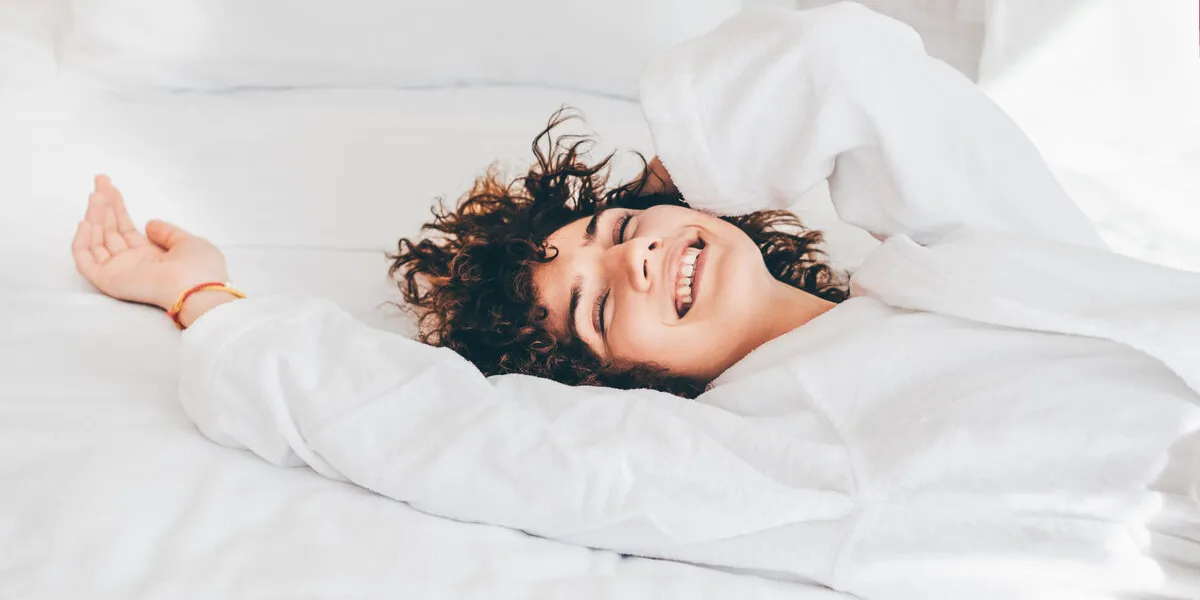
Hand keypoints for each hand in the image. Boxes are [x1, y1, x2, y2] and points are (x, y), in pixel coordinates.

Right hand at [71, 175, 230, 310]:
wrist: (198, 289)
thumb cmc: (200, 267)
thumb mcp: (188, 242)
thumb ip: (167, 232)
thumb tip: (150, 224)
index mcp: (151, 255)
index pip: (126, 228)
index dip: (117, 207)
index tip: (109, 186)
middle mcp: (132, 262)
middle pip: (110, 230)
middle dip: (104, 205)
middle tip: (100, 180)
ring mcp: (119, 271)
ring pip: (97, 241)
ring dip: (94, 216)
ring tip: (96, 195)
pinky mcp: (109, 280)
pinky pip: (86, 261)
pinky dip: (82, 243)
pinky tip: (85, 222)